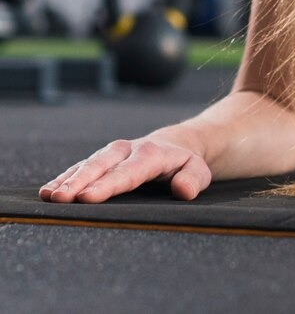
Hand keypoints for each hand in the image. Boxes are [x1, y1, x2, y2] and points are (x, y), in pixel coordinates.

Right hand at [38, 137, 211, 203]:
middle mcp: (127, 151)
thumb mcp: (198, 171)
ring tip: (49, 196)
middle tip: (60, 199)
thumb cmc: (185, 163)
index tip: (87, 197)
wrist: (176, 143)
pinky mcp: (101, 159)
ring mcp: (111, 153)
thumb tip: (183, 190)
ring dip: (67, 180)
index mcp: (151, 155)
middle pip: (101, 166)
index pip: (128, 172)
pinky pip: (80, 167)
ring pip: (87, 165)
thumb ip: (193, 179)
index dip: (108, 184)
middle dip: (79, 182)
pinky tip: (48, 190)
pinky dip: (64, 177)